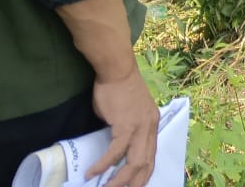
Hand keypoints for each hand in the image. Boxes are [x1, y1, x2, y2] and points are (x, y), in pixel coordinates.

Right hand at [86, 70, 158, 186]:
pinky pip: (115, 151)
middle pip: (146, 163)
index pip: (152, 155)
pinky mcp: (126, 125)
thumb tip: (116, 145)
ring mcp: (140, 126)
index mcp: (152, 124)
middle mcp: (150, 127)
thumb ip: (127, 129)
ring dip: (119, 180)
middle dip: (134, 182)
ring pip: (134, 162)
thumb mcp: (129, 112)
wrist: (117, 70)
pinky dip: (104, 164)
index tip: (136, 186)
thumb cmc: (119, 88)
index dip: (144, 173)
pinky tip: (92, 173)